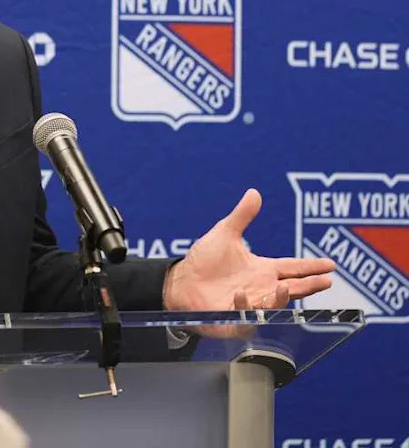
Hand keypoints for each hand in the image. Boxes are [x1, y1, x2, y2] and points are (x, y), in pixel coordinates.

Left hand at [163, 188, 334, 311]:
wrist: (181, 281)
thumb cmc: (204, 260)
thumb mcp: (224, 234)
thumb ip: (242, 216)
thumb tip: (254, 192)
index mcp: (263, 270)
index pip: (293, 268)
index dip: (311, 267)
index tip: (331, 265)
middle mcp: (261, 289)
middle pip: (292, 289)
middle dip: (310, 286)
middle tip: (326, 281)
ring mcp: (250, 306)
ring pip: (273, 306)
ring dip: (280, 299)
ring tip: (285, 288)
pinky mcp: (234, 319)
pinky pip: (245, 318)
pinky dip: (246, 308)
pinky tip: (241, 295)